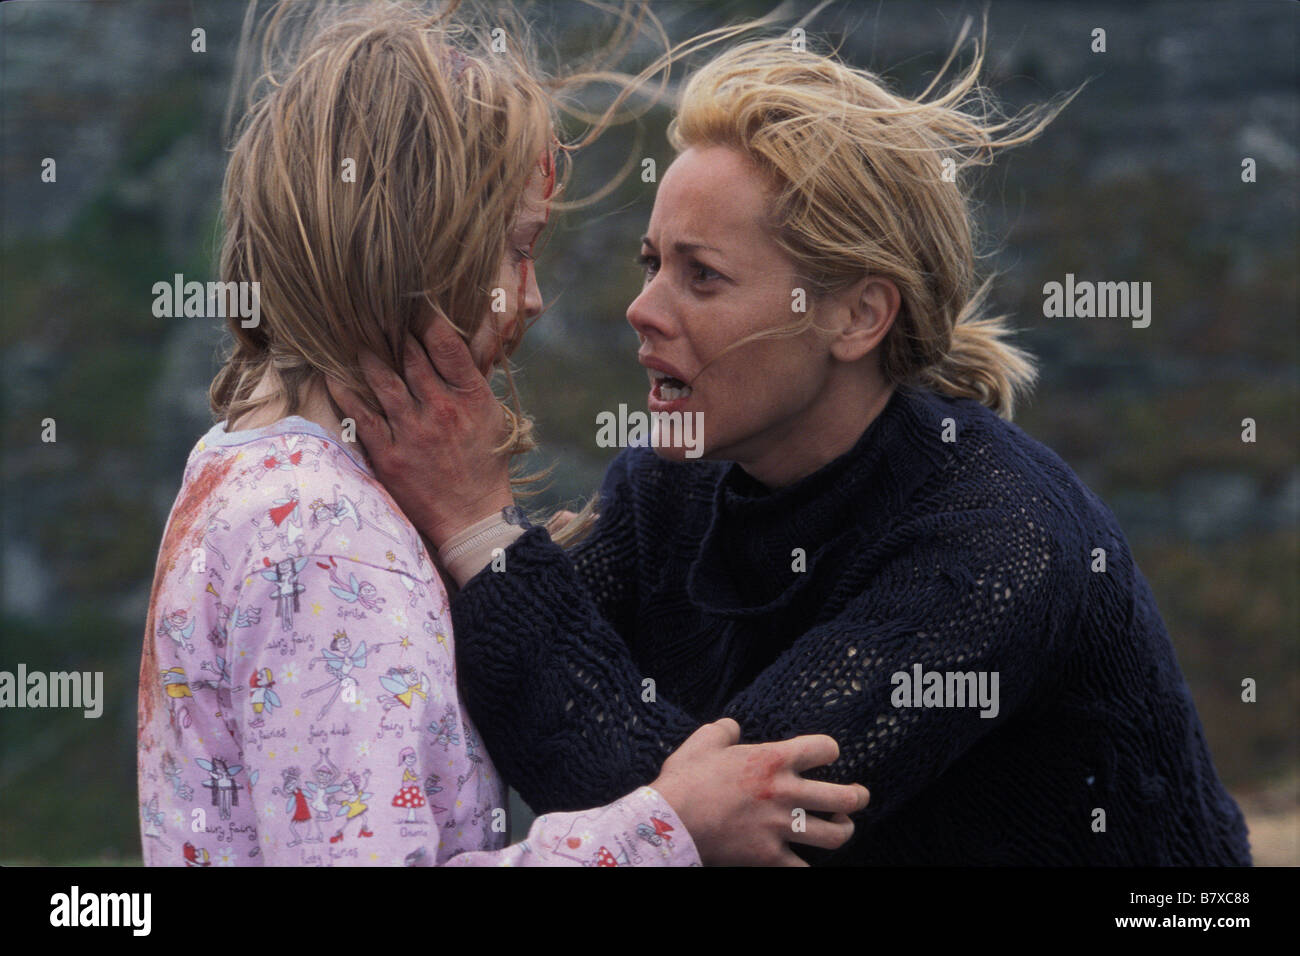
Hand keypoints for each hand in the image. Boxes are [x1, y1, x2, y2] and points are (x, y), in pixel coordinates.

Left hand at [326, 309, 514, 548]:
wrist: (473, 517)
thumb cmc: (485, 465)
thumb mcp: (489, 416)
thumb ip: (469, 382)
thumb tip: (453, 348)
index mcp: (471, 397)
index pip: (447, 344)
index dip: (427, 317)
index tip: (413, 299)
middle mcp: (442, 409)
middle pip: (411, 356)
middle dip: (392, 328)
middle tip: (373, 306)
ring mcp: (414, 431)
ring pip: (384, 380)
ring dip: (366, 354)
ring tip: (352, 335)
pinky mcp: (391, 454)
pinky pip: (362, 416)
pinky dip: (345, 392)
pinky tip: (331, 375)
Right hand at [650, 718, 868, 866]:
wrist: (668, 823)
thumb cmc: (685, 780)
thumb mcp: (703, 742)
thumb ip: (724, 730)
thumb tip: (733, 728)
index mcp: (773, 759)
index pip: (825, 748)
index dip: (830, 750)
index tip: (826, 755)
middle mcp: (786, 792)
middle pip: (845, 797)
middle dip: (858, 797)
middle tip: (859, 796)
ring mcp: (781, 827)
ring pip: (835, 835)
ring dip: (844, 830)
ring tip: (842, 827)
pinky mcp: (769, 857)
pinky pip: (803, 869)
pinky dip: (807, 867)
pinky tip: (807, 862)